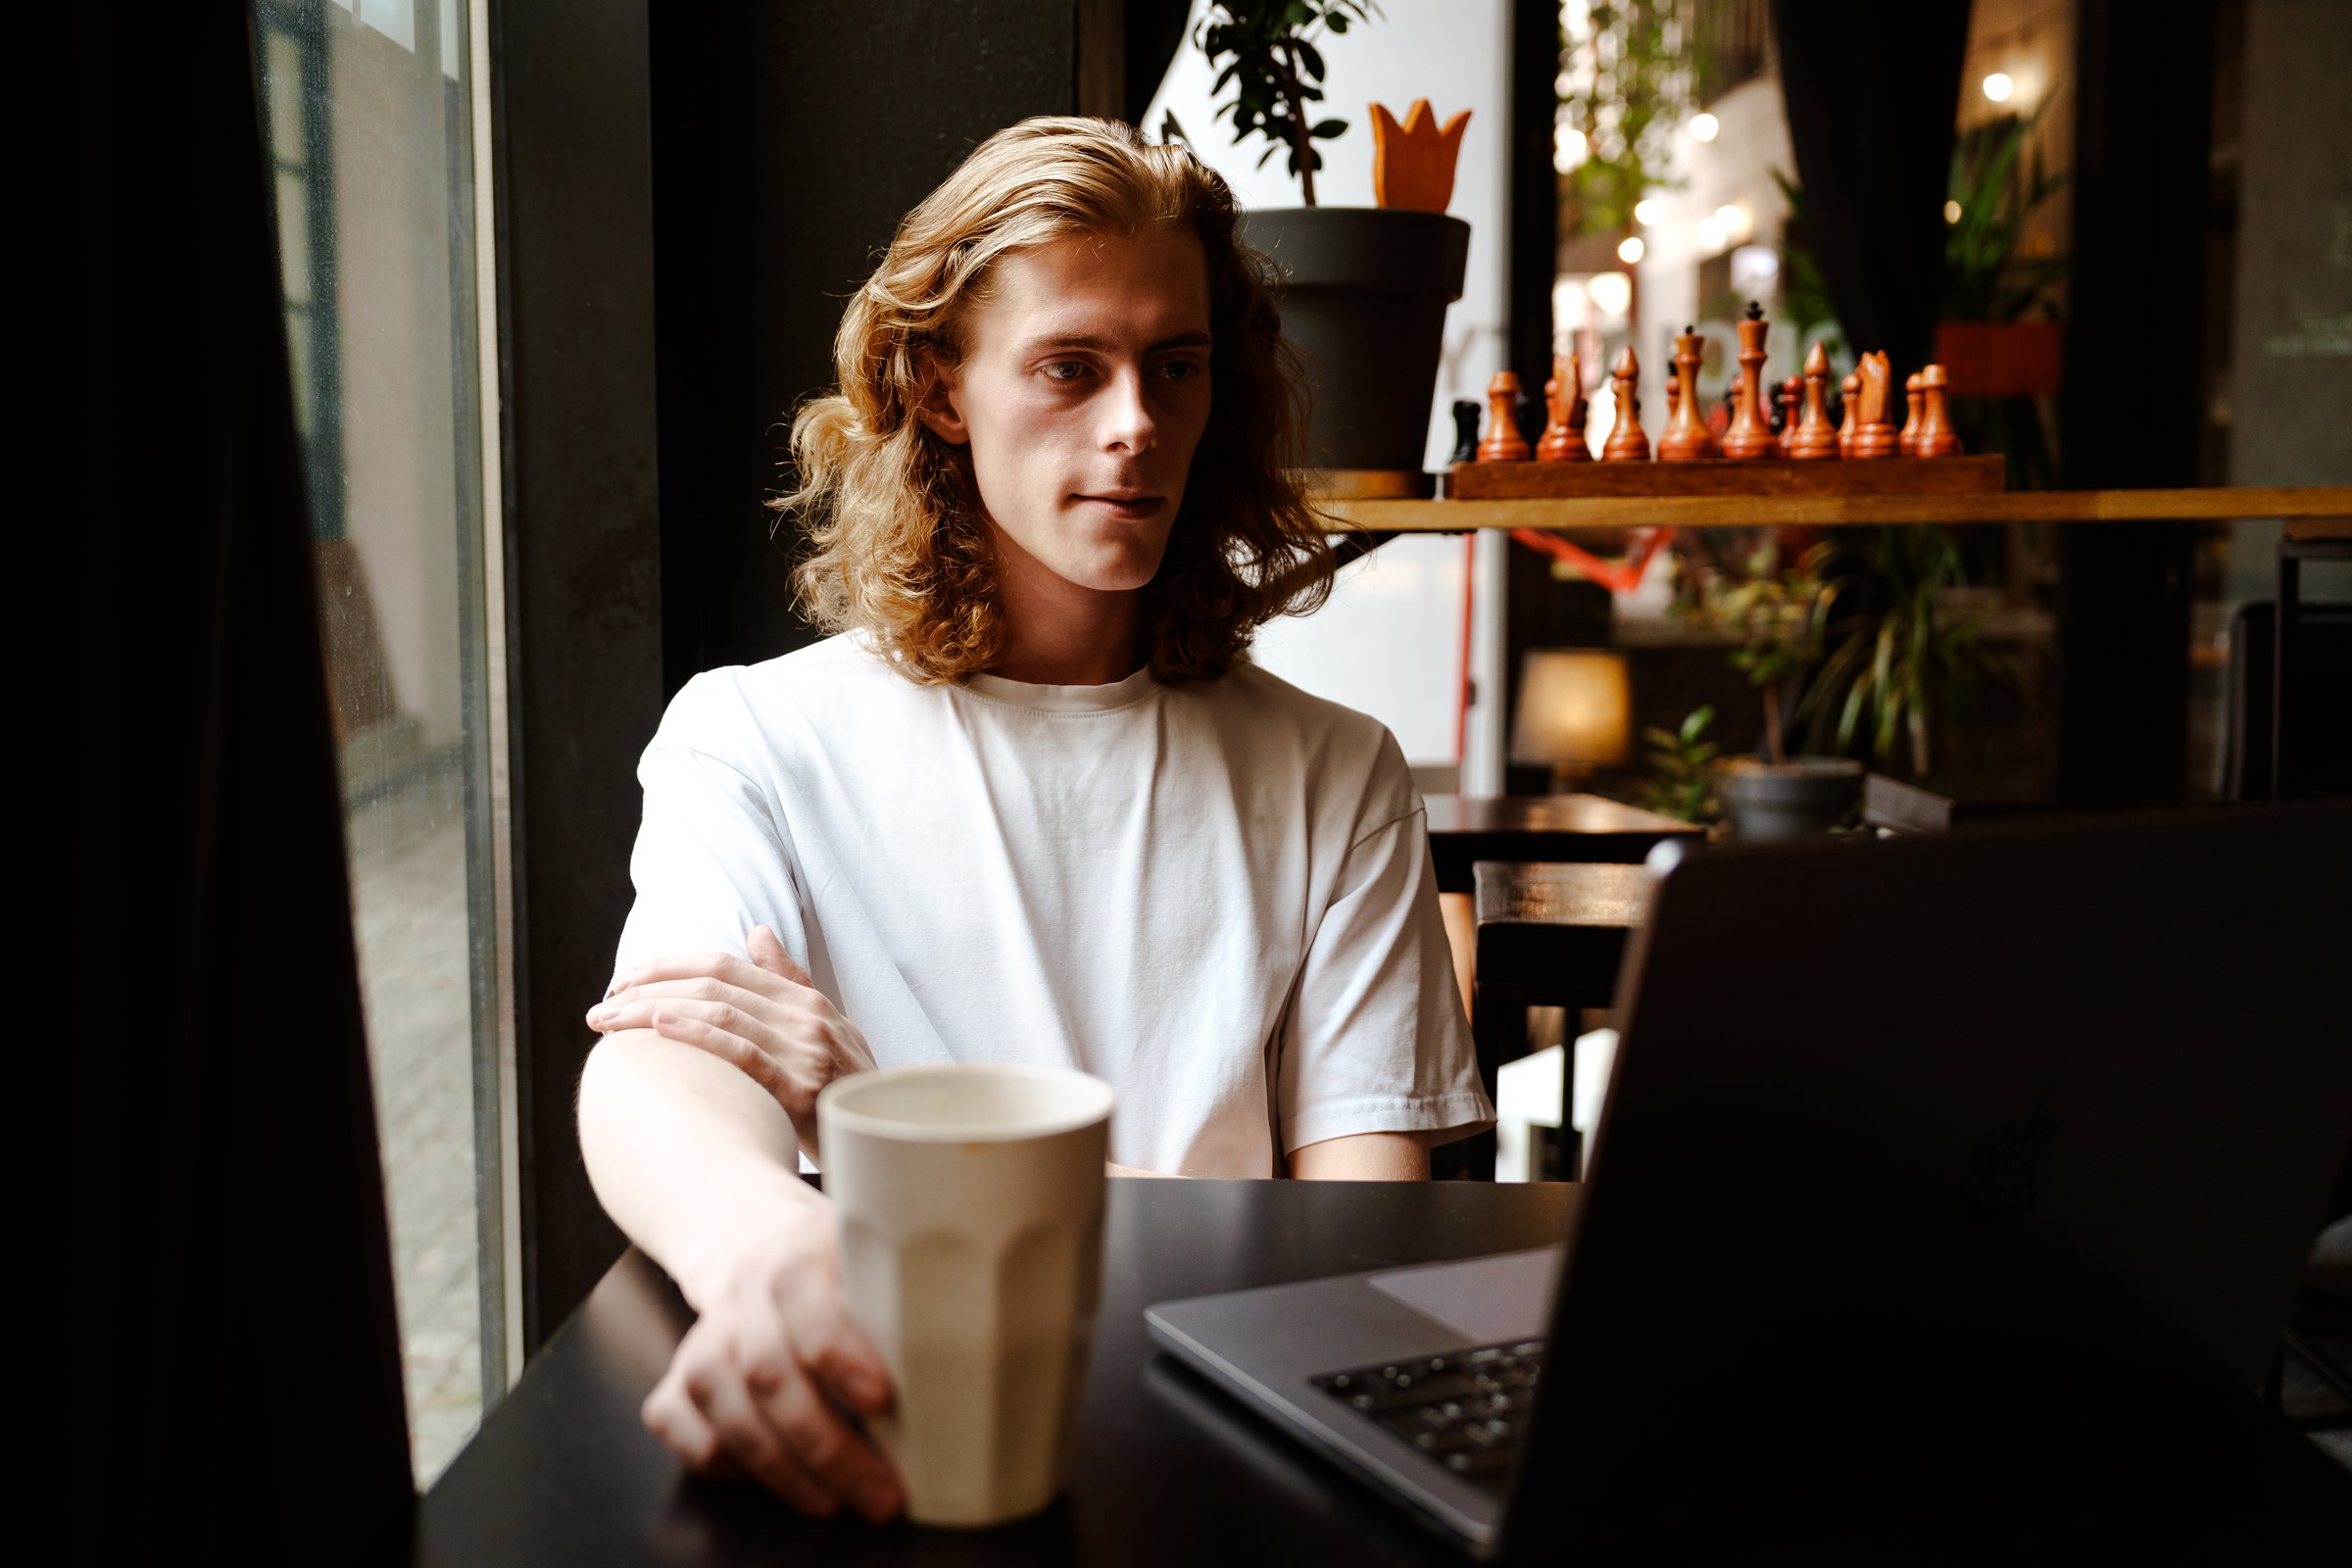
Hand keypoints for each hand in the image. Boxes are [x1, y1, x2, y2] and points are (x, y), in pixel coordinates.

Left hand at [587, 925, 876, 1161]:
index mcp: (806, 999)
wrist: (886, 1140)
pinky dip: (697, 1034)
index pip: (725, 965)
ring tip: (610, 1022)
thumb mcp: (826, 1027)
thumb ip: (789, 980)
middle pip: (712, 984)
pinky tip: (659, 1030)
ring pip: (718, 1012)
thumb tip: (758, 932)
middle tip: (601, 1007)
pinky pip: (741, 1052)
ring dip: (653, 1012)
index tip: (624, 982)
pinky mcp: (801, 1089)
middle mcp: (806, 1016)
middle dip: (647, 989)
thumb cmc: (846, 1089)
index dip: (668, 966)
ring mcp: (805, 1051)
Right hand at [641, 1217, 901, 1520]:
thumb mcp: (877, 1259)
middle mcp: (746, 1291)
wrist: (753, 1237)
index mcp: (802, 1255)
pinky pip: (675, 1419)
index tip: (882, 1401)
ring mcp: (706, 1331)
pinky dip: (717, 1458)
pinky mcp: (679, 1369)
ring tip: (833, 1502)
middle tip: (879, 1493)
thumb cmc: (838, 1267)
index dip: (840, 1353)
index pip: (808, 1302)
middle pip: (768, 1371)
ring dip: (778, 1466)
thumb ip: (911, 1299)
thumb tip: (976, 1362)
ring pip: (722, 1402)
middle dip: (825, 1444)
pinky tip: (765, 1479)